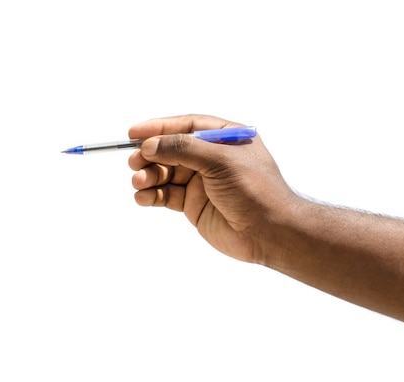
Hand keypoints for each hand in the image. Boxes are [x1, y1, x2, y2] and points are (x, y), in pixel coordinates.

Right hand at [128, 114, 296, 263]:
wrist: (270, 233)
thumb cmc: (255, 190)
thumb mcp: (220, 160)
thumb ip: (183, 149)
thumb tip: (150, 145)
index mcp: (224, 138)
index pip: (186, 126)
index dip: (159, 128)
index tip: (133, 133)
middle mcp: (211, 158)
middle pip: (171, 150)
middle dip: (150, 155)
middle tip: (133, 162)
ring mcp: (201, 182)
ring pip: (166, 173)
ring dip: (149, 176)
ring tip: (139, 182)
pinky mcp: (194, 205)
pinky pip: (167, 195)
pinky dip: (152, 195)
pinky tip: (143, 197)